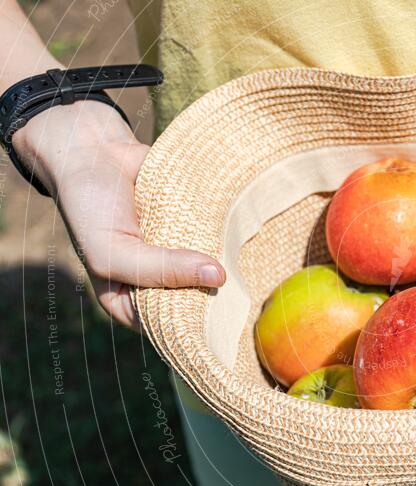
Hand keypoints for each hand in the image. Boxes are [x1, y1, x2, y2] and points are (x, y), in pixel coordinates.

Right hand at [13, 100, 225, 328]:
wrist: (93, 151)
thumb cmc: (92, 209)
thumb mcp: (114, 252)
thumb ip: (161, 270)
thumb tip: (218, 277)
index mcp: (129, 300)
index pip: (167, 328)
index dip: (192, 327)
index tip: (219, 320)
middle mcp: (158, 281)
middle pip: (195, 301)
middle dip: (215, 296)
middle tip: (240, 291)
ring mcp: (179, 254)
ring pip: (211, 271)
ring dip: (229, 266)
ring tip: (248, 264)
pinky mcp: (194, 228)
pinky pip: (218, 239)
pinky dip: (230, 237)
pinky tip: (245, 237)